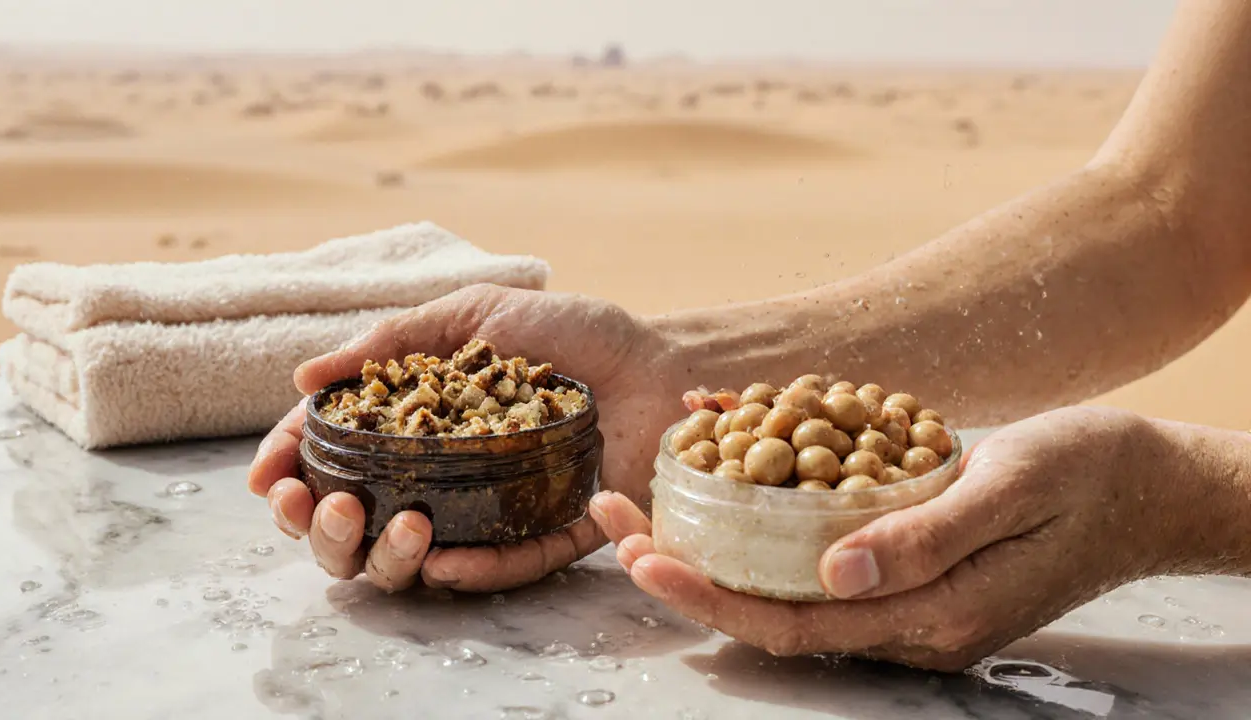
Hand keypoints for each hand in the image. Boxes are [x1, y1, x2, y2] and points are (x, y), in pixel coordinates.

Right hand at [248, 284, 677, 592]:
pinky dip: (467, 572)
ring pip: (415, 561)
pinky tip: (439, 562)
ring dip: (383, 553)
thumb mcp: (478, 315)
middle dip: (318, 523)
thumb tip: (306, 378)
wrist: (662, 361)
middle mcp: (449, 473)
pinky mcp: (549, 536)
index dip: (293, 466)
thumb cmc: (575, 335)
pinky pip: (501, 569)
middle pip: (357, 524)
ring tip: (389, 523)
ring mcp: (494, 510)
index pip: (338, 454)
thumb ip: (395, 340)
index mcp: (423, 423)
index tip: (267, 476)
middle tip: (314, 504)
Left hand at [591, 406, 1185, 670]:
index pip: (793, 622)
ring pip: (788, 590)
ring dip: (715, 553)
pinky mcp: (912, 569)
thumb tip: (832, 571)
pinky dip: (763, 532)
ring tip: (646, 505)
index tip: (643, 553)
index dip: (710, 594)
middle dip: (687, 572)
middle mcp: (909, 621)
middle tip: (614, 520)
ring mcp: (910, 601)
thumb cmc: (1089, 476)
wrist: (1151, 484)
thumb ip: (925, 538)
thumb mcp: (1011, 488)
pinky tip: (726, 489)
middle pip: (772, 612)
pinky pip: (819, 562)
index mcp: (931, 615)